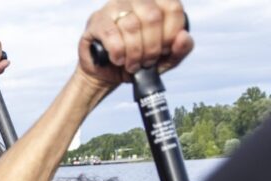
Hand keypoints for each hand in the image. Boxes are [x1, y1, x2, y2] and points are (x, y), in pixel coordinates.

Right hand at [77, 0, 192, 87]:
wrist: (107, 72)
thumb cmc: (137, 61)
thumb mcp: (164, 59)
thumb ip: (180, 49)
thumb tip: (184, 36)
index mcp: (157, 2)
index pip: (172, 7)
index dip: (171, 33)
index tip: (165, 50)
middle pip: (152, 17)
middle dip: (152, 47)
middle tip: (147, 62)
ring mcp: (114, 6)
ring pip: (131, 25)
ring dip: (134, 52)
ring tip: (132, 64)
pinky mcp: (97, 20)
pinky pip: (111, 33)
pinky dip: (118, 51)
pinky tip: (118, 60)